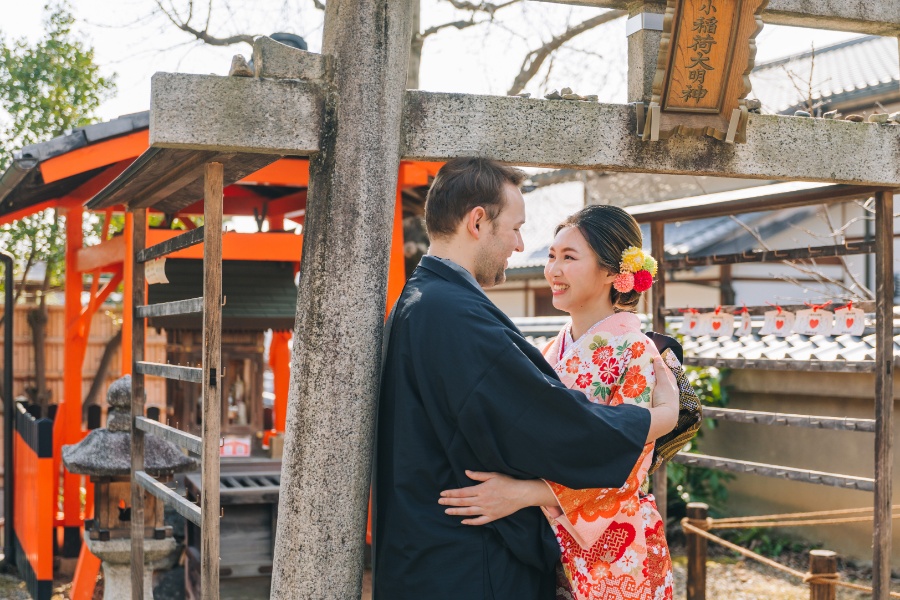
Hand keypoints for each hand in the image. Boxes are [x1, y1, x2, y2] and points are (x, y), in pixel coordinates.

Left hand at [438, 471, 552, 524]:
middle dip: (450, 502)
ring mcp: (487, 510)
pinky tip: (463, 521)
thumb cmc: (507, 482)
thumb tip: (466, 472)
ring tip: (446, 511)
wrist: (521, 494)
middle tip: (439, 502)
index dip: (451, 493)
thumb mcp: (492, 475)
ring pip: (468, 512)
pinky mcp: (492, 516)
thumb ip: (478, 475)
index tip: (442, 493)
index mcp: (481, 489)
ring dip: (456, 511)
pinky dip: (470, 522)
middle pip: (462, 502)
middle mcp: (482, 500)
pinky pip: (479, 521)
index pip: (462, 492)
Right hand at [646, 355, 679, 441]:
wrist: (664, 419)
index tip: (653, 361)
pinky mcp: (657, 407)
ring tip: (640, 380)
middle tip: (645, 370)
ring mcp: (663, 401)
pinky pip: (652, 397)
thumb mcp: (663, 382)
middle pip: (662, 382)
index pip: (668, 374)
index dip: (662, 367)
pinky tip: (641, 392)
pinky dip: (647, 393)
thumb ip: (660, 371)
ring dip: (650, 386)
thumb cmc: (666, 399)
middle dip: (655, 377)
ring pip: (657, 391)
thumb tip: (657, 357)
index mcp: (673, 387)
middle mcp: (670, 394)